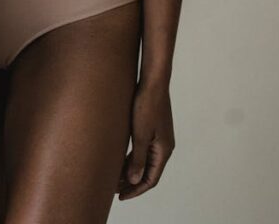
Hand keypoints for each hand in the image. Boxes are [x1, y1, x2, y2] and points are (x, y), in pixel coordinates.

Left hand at [117, 80, 174, 199]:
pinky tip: (120, 160)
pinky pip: (143, 150)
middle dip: (132, 183)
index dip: (136, 190)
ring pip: (144, 161)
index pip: (151, 179)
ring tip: (115, 178)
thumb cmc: (147, 105)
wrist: (152, 82)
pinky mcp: (152, 129)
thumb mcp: (140, 134)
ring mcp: (159, 138)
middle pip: (148, 172)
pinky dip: (132, 158)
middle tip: (115, 190)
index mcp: (163, 150)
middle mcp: (163, 147)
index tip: (121, 196)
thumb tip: (134, 180)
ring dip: (131, 170)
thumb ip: (137, 158)